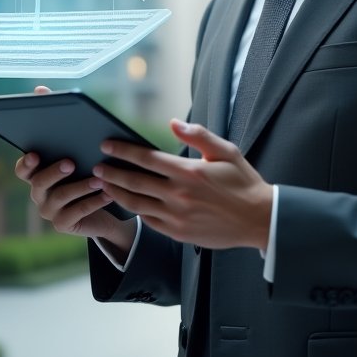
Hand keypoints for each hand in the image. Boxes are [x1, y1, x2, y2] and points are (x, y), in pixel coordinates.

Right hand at [14, 86, 136, 256]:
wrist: (105, 206)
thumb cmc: (87, 168)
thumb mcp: (77, 145)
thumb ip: (58, 121)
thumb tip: (40, 88)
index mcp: (37, 172)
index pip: (22, 169)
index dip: (26, 163)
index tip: (36, 154)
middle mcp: (38, 192)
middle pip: (38, 183)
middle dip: (53, 173)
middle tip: (70, 162)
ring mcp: (49, 210)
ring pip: (59, 198)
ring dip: (79, 187)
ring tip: (98, 179)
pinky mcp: (64, 224)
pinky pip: (76, 213)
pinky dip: (92, 202)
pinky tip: (107, 193)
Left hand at [93, 119, 273, 250]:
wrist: (259, 219)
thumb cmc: (243, 183)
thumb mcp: (226, 151)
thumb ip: (198, 135)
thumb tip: (173, 123)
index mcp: (188, 172)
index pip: (146, 158)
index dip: (123, 151)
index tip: (107, 145)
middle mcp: (179, 195)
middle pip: (135, 182)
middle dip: (112, 173)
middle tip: (96, 166)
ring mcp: (177, 216)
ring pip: (137, 204)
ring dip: (116, 193)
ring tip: (103, 184)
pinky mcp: (179, 233)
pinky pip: (149, 221)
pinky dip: (135, 211)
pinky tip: (127, 203)